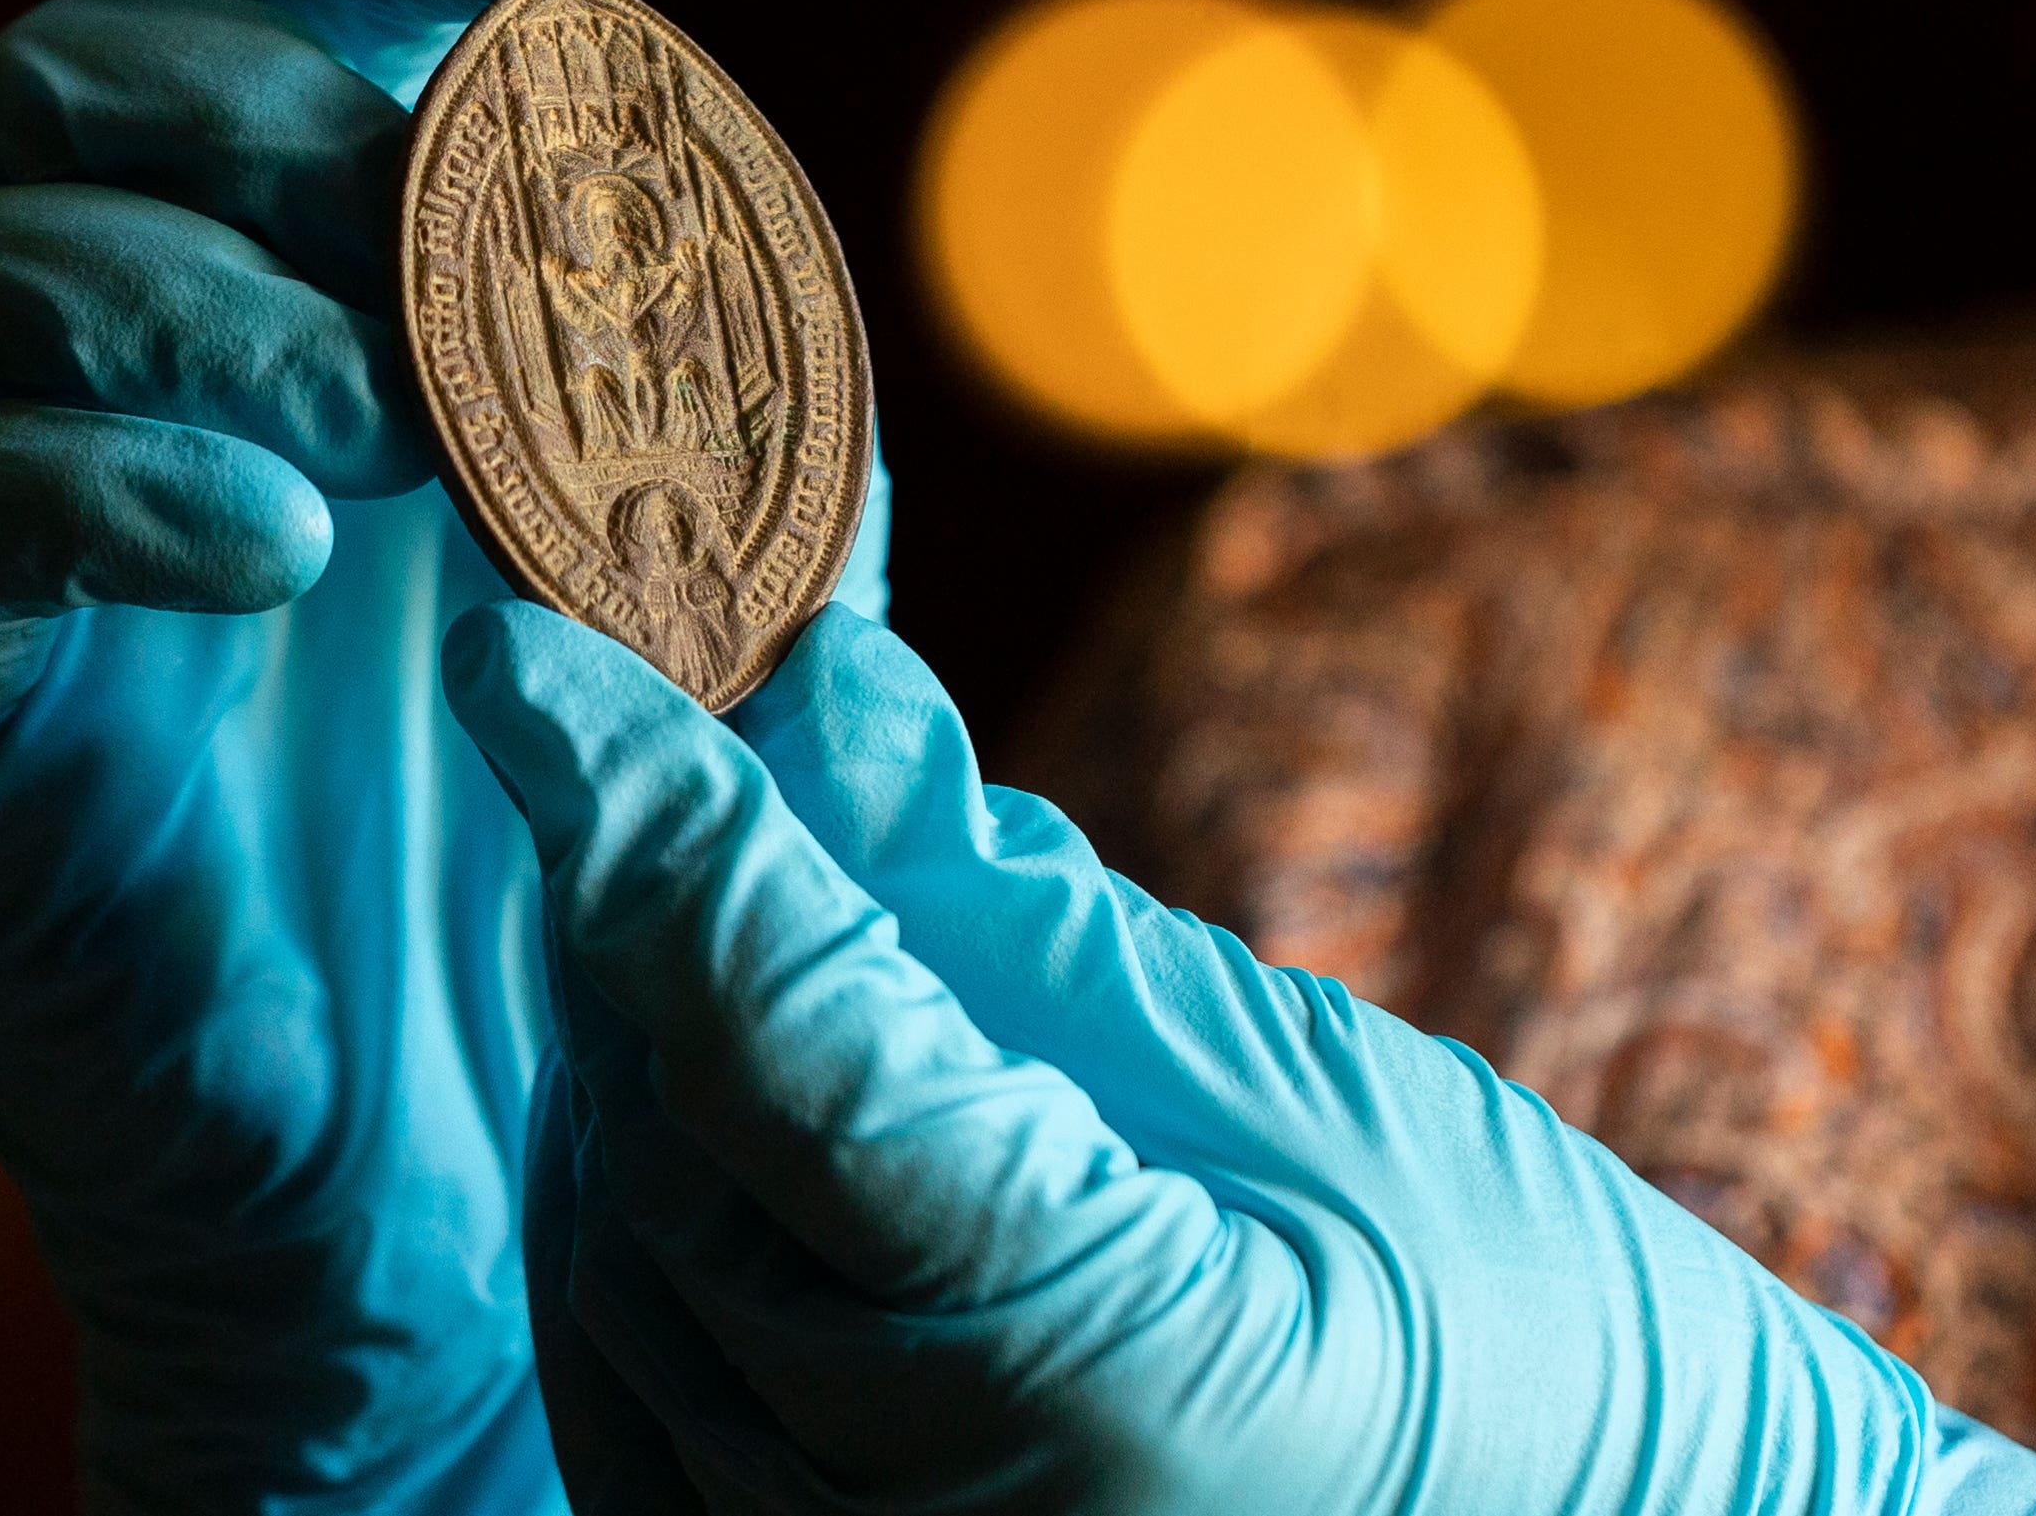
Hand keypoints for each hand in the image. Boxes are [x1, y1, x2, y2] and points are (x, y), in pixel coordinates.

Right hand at [0, 0, 895, 1513]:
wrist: (487, 1190)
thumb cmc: (613, 848)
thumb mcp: (733, 578)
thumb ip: (737, 389)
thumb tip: (730, 208)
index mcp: (325, 284)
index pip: (295, 3)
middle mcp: (145, 369)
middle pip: (82, 64)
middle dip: (285, 98)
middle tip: (458, 234)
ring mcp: (20, 532)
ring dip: (223, 287)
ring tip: (399, 426)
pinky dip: (128, 481)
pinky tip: (292, 551)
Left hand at [444, 601, 2035, 1515]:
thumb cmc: (1503, 1316)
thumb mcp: (1294, 1075)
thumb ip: (1018, 910)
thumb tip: (827, 683)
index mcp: (1079, 1377)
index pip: (781, 1046)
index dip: (650, 825)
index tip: (531, 654)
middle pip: (662, 1145)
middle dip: (628, 909)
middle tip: (614, 708)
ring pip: (613, 1263)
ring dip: (616, 1048)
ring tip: (676, 873)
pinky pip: (633, 1382)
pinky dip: (636, 1197)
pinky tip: (684, 1068)